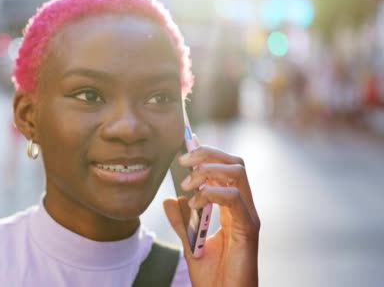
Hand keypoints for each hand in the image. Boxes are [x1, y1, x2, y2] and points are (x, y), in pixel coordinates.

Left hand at [163, 136, 259, 286]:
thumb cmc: (212, 276)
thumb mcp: (189, 243)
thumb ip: (181, 220)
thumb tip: (169, 199)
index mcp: (232, 208)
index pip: (225, 169)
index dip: (207, 153)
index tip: (185, 145)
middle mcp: (243, 208)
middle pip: (234, 163)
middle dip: (208, 154)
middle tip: (182, 161)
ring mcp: (248, 216)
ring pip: (237, 173)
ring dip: (208, 171)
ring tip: (187, 183)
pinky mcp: (248, 229)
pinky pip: (234, 198)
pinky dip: (212, 193)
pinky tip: (195, 203)